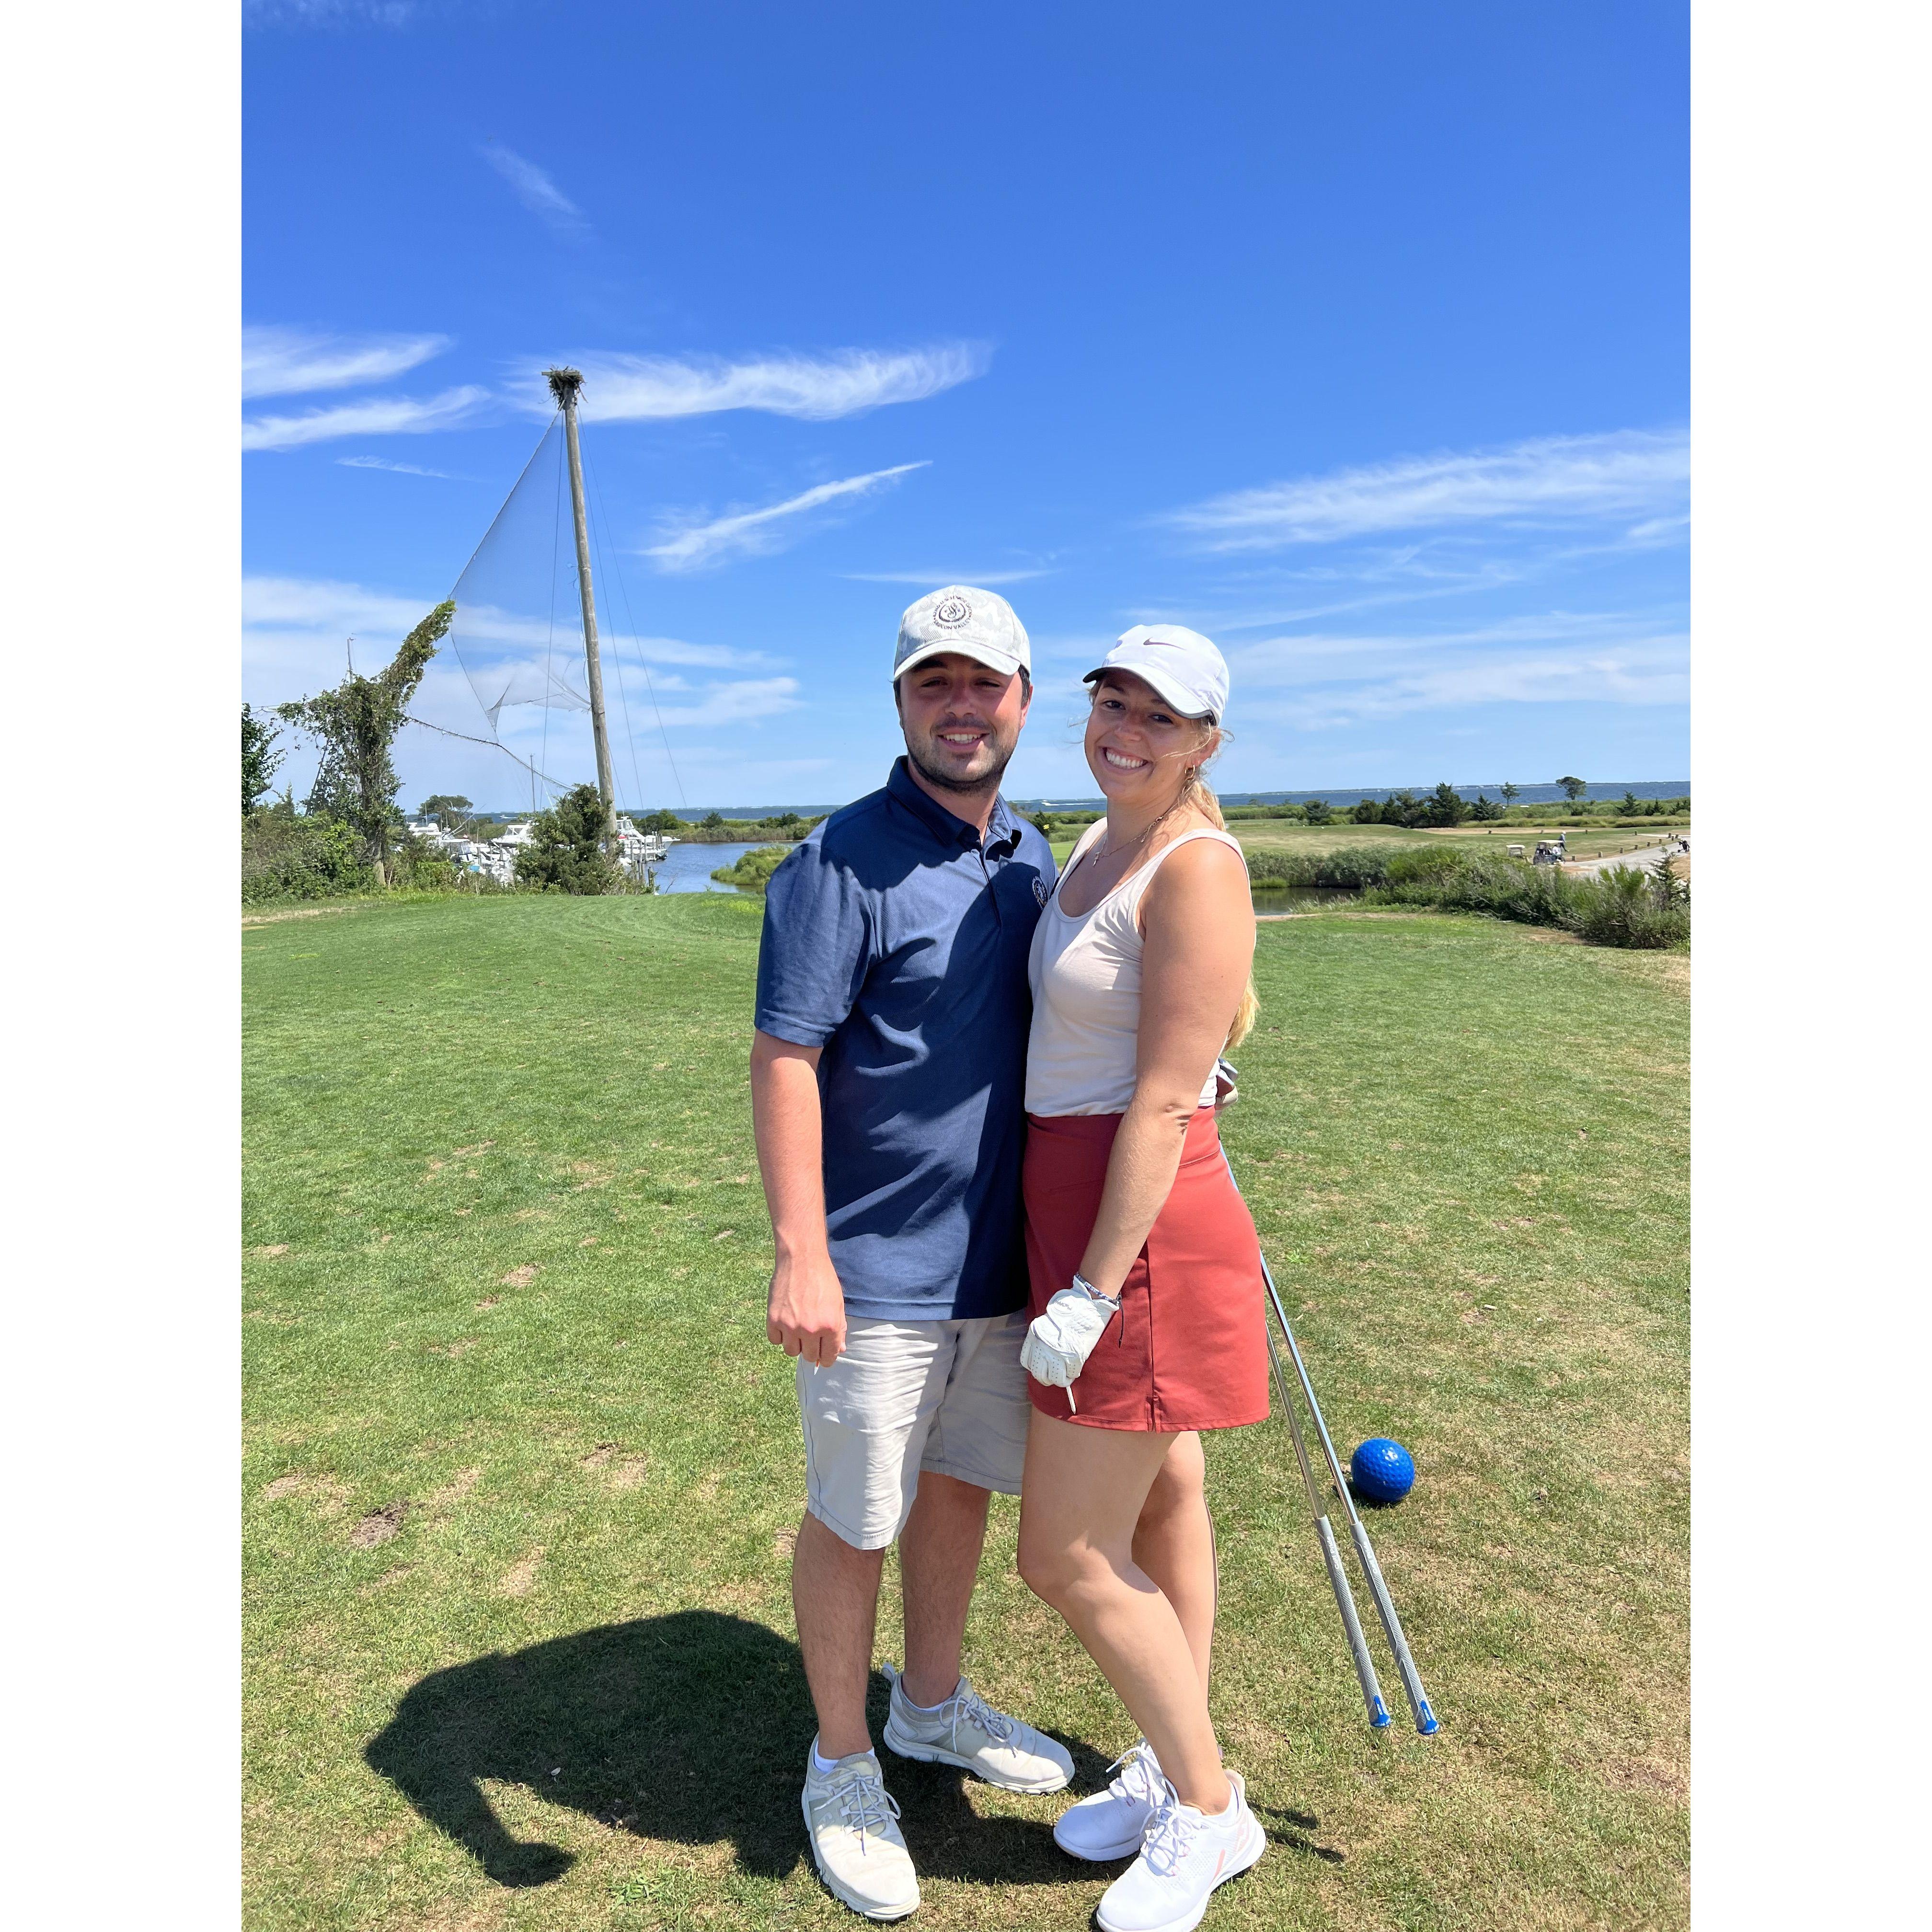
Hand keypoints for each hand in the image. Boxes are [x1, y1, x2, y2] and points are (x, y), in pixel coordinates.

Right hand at [767, 1248, 846, 1364]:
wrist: (801, 1258)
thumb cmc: (823, 1279)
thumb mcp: (838, 1304)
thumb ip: (839, 1329)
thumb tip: (839, 1350)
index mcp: (830, 1326)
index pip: (829, 1355)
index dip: (828, 1358)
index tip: (824, 1357)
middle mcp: (810, 1330)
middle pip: (810, 1356)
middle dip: (813, 1350)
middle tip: (811, 1337)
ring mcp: (789, 1326)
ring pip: (791, 1352)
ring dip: (796, 1344)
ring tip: (798, 1329)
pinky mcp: (773, 1319)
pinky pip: (775, 1340)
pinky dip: (780, 1335)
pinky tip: (785, 1323)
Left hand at [1021, 1286, 1119, 1394]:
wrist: (1086, 1304)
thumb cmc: (1068, 1309)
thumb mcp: (1047, 1321)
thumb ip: (1043, 1337)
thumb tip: (1044, 1351)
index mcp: (1035, 1336)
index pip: (1026, 1361)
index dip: (1035, 1367)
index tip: (1042, 1367)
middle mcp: (1043, 1347)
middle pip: (1039, 1374)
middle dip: (1046, 1378)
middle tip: (1053, 1376)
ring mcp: (1058, 1354)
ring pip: (1054, 1378)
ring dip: (1059, 1380)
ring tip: (1065, 1377)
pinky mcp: (1073, 1357)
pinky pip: (1070, 1374)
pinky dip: (1072, 1375)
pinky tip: (1074, 1371)